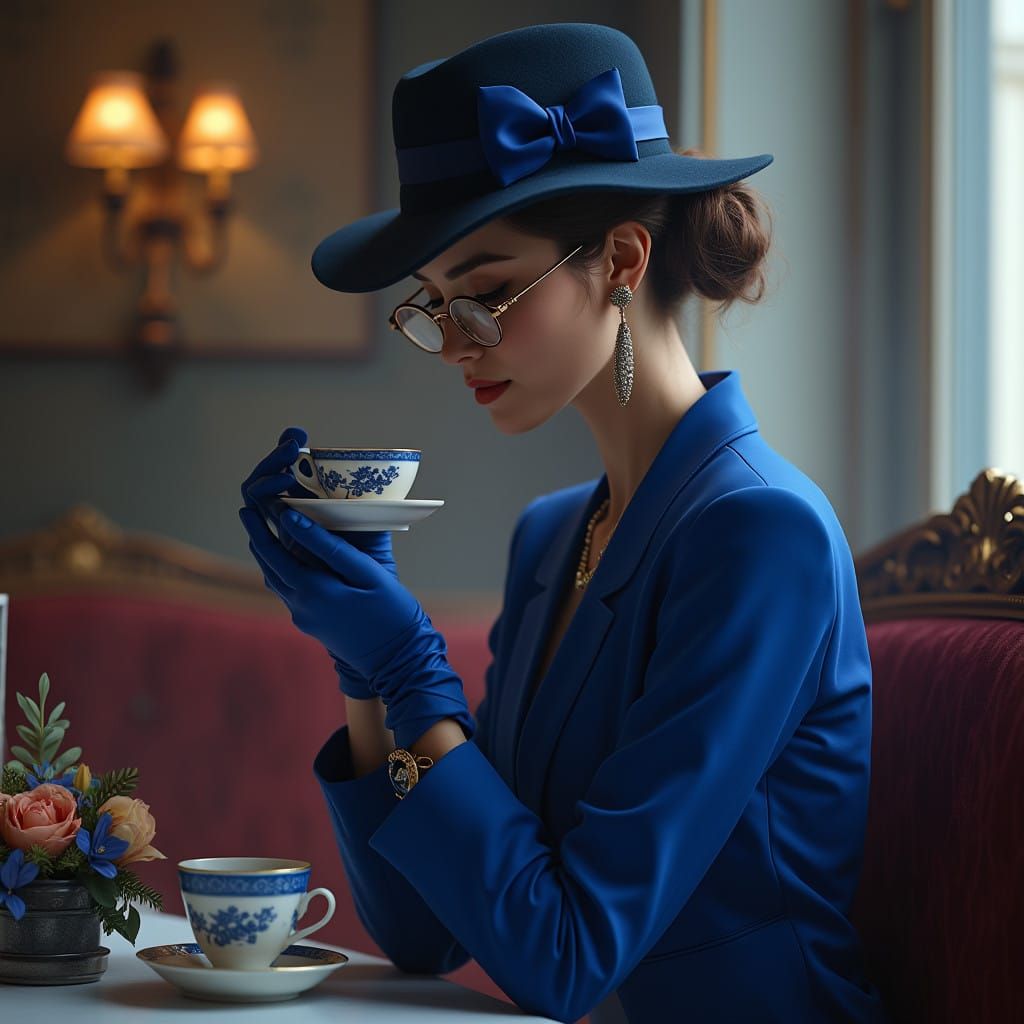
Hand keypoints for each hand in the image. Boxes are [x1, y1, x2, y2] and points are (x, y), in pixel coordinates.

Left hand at [238, 505, 474, 749]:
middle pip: (268, 567)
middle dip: (258, 539)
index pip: (273, 553)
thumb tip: (293, 521)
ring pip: (275, 581)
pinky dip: (281, 571)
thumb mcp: (366, 572)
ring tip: (264, 532)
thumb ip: (328, 547)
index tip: (248, 507)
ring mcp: (303, 618)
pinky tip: (288, 560)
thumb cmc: (390, 611)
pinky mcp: (310, 624)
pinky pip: (287, 592)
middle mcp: (300, 606)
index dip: (259, 529)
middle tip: (249, 513)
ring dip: (266, 556)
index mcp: (312, 590)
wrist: (398, 659)